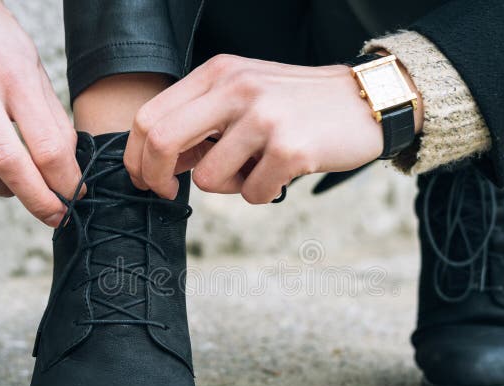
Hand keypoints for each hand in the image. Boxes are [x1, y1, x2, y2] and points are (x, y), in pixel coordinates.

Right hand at [0, 0, 80, 225]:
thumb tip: (67, 167)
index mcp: (14, 77)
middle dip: (39, 202)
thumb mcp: (34, 67)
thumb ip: (51, 117)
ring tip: (18, 179)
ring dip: (5, 190)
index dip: (66, 181)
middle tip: (56, 214)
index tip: (77, 194)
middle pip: (10, 168)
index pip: (47, 148)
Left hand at [124, 55, 390, 202]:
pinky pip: (252, 194)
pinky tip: (284, 174)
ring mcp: (263, 117)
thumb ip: (202, 121)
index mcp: (218, 73)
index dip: (138, 157)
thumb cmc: (299, 106)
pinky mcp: (289, 147)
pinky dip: (265, 194)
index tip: (150, 179)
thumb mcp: (245, 96)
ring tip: (258, 169)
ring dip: (228, 187)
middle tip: (168, 195)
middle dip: (156, 178)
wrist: (365, 102)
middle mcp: (235, 88)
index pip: (149, 116)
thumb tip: (159, 163)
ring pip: (208, 178)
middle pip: (160, 142)